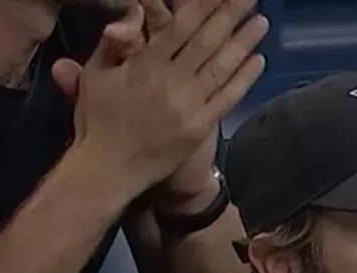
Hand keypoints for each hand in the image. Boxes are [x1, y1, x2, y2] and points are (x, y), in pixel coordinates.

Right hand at [54, 0, 266, 199]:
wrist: (107, 171)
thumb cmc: (97, 121)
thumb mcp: (95, 75)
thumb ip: (114, 42)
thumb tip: (136, 11)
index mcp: (145, 64)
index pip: (181, 26)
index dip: (204, 5)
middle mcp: (171, 81)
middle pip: (207, 41)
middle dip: (230, 15)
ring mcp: (188, 106)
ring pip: (222, 67)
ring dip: (244, 42)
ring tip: (262, 21)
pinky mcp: (199, 128)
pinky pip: (226, 99)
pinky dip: (244, 79)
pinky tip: (258, 61)